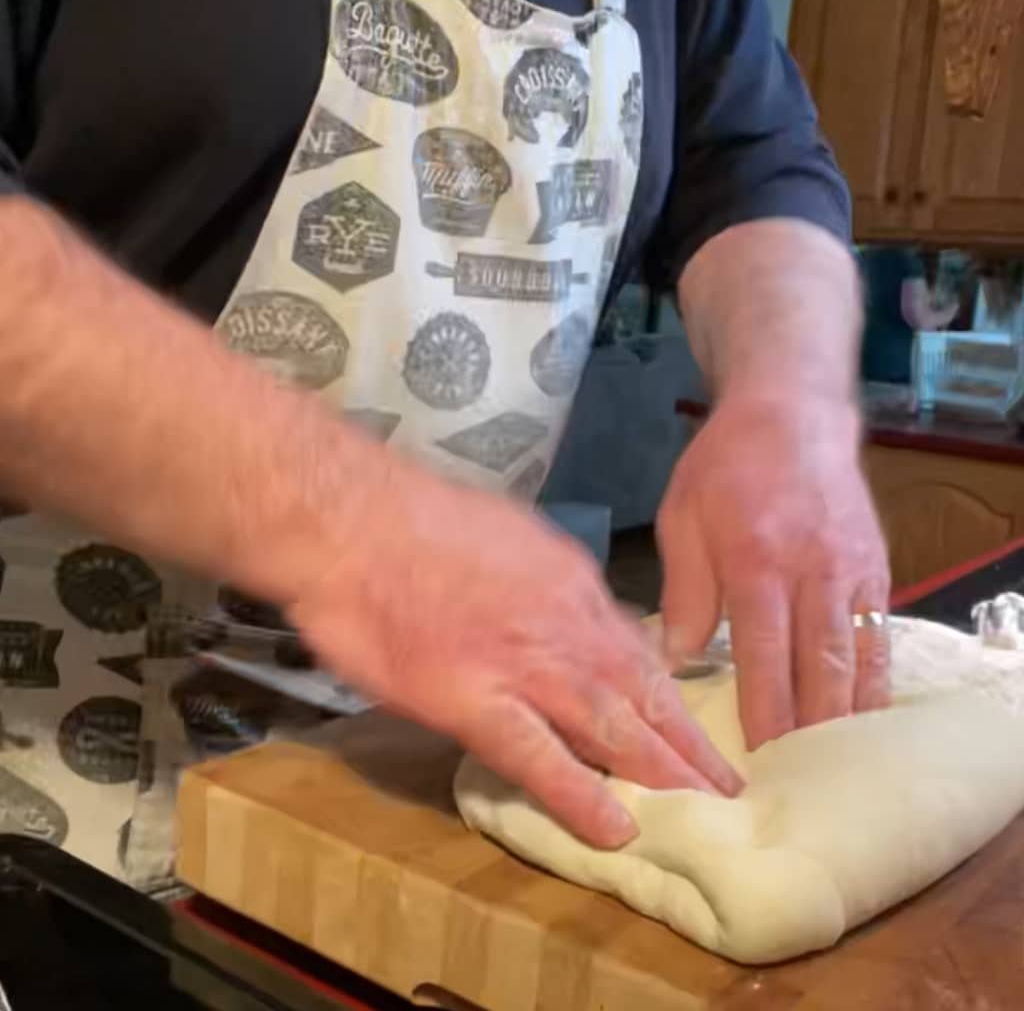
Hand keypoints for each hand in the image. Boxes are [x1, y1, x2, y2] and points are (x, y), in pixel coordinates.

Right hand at [285, 461, 742, 848]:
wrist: (353, 519)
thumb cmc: (416, 520)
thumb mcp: (507, 534)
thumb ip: (547, 580)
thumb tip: (570, 610)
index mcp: (570, 584)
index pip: (636, 653)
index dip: (671, 699)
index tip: (696, 731)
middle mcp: (565, 626)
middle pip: (644, 694)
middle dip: (690, 746)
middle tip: (730, 788)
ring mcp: (524, 665)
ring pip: (612, 726)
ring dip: (663, 772)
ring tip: (705, 812)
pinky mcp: (473, 700)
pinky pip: (538, 757)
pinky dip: (581, 796)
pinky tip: (616, 830)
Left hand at [656, 393, 890, 750]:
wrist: (792, 413)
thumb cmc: (725, 467)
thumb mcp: (682, 519)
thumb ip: (684, 593)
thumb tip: (675, 661)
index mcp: (757, 564)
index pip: (764, 659)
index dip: (764, 717)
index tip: (757, 764)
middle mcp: (813, 574)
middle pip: (819, 671)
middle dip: (810, 733)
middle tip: (796, 786)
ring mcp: (853, 573)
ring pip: (857, 661)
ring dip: (846, 720)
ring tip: (832, 769)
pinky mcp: (876, 568)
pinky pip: (879, 637)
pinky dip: (873, 682)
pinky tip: (863, 716)